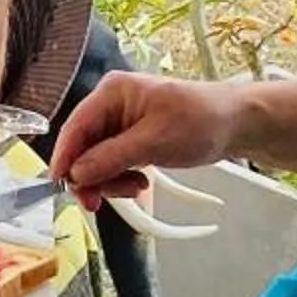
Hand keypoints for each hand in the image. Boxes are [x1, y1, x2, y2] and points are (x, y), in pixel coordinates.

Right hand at [46, 71, 239, 205]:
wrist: (236, 124)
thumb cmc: (200, 121)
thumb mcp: (153, 142)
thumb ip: (111, 158)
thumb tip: (76, 174)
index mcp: (112, 93)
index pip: (75, 127)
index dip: (64, 158)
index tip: (60, 186)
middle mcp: (111, 105)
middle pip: (83, 147)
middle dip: (92, 175)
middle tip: (99, 203)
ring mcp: (121, 122)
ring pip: (97, 159)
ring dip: (110, 180)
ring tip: (137, 187)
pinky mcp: (132, 138)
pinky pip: (113, 162)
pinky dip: (122, 177)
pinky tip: (141, 183)